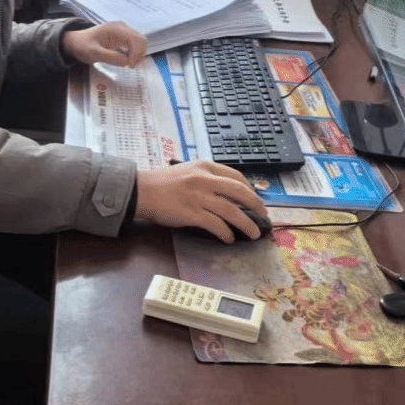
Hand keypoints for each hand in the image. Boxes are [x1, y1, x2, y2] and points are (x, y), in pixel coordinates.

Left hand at [62, 22, 146, 67]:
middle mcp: (122, 28)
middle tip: (130, 67)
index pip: (136, 39)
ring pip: (139, 43)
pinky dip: (134, 54)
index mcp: (116, 29)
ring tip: (128, 64)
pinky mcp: (123, 38)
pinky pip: (134, 45)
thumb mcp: (94, 53)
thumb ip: (110, 57)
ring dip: (137, 55)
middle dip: (139, 54)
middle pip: (141, 40)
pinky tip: (126, 61)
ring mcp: (123, 32)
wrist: (76, 41)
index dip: (137, 53)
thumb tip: (127, 62)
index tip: (130, 66)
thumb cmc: (83, 45)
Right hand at [135, 160, 267, 243]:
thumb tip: (226, 194)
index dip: (249, 189)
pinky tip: (229, 238)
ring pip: (231, 211)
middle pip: (239, 192)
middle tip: (263, 215)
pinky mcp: (191, 213)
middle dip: (255, 205)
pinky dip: (226, 232)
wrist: (141, 190)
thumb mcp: (187, 170)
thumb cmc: (163, 182)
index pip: (235, 176)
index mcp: (205, 166)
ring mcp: (199, 196)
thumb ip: (206, 177)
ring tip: (253, 233)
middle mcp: (204, 179)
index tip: (255, 199)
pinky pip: (216, 224)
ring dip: (246, 224)